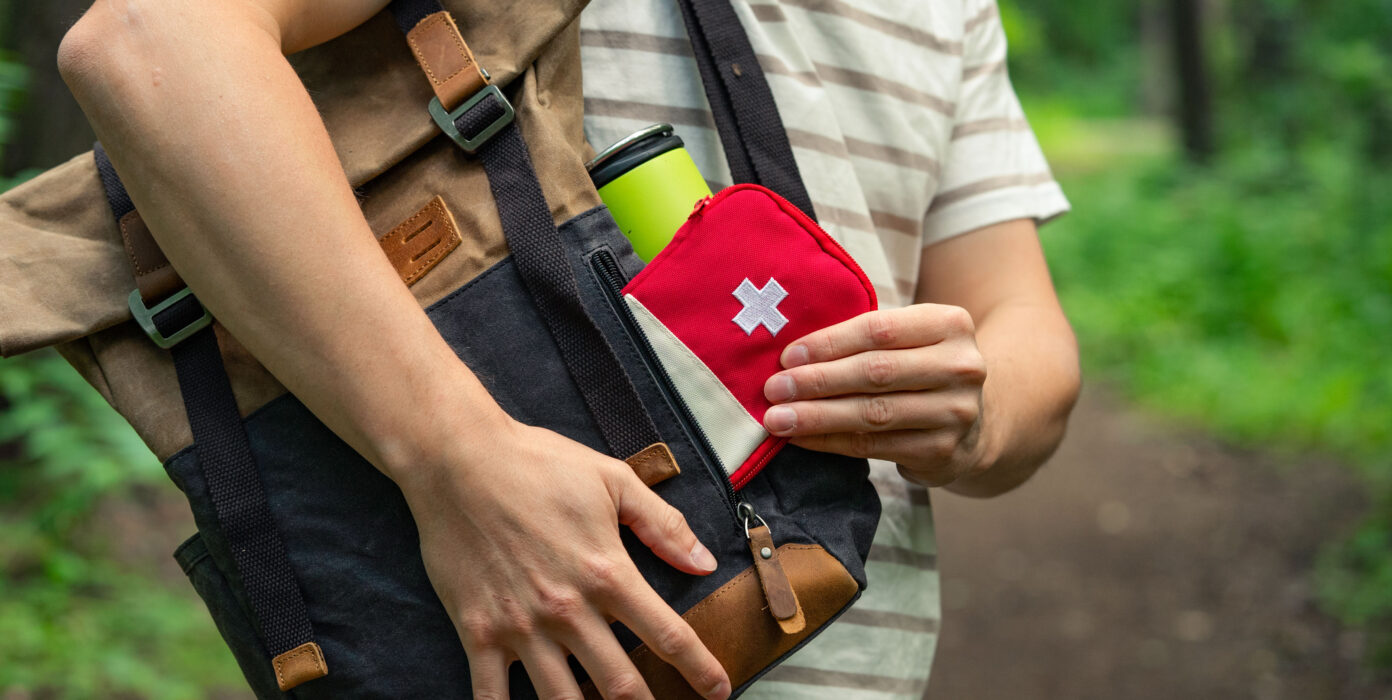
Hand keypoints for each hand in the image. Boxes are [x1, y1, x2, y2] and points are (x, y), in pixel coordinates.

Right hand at [396, 417, 731, 699]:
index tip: (720, 690)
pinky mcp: (478, 633)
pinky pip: (491, 696)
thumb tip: (703, 562)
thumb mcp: (613, 480)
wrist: (458, 460)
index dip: (700, 669)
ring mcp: (521, 626)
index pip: (668, 636)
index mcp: (607, 572)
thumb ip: (662, 525)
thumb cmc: (537, 463)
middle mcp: (568, 609)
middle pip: (620, 684)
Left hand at [761, 305, 987, 486]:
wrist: (975, 424)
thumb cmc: (921, 369)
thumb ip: (866, 340)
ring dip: (817, 416)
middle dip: (817, 381)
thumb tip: (792, 355)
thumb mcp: (910, 340)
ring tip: (778, 418)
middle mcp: (961, 367)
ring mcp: (955, 412)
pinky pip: (872, 446)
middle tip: (774, 388)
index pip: (879, 330)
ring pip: (873, 413)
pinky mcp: (941, 451)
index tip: (787, 356)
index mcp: (951, 324)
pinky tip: (801, 438)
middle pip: (875, 372)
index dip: (829, 343)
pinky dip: (830, 441)